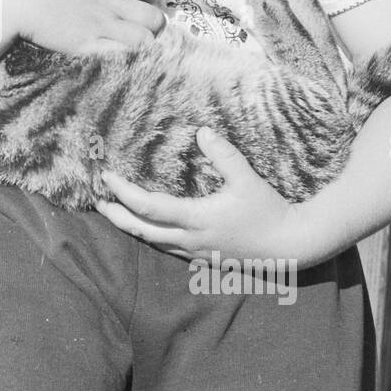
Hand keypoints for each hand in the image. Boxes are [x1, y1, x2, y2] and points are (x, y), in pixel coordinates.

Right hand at [5, 0, 166, 53]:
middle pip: (154, 15)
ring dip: (144, 42)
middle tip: (144, 28)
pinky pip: (121, 53)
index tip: (145, 2)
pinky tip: (120, 54)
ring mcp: (98, 24)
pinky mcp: (85, 44)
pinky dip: (127, 55)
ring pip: (144, 37)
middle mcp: (108, 1)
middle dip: (155, 24)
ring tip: (134, 44)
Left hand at [96, 127, 318, 265]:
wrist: (291, 247)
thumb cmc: (270, 211)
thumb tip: (202, 130)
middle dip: (117, 216)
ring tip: (117, 214)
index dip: (124, 192)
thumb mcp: (248, 179)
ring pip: (154, 243)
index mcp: (197, 219)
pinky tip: (149, 229)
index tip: (108, 177)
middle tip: (98, 203)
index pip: (149, 206)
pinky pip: (169, 250)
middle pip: (142, 231)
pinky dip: (153, 237)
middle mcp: (191, 240)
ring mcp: (197, 253)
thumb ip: (225, 155)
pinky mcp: (205, 259)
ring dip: (132, 228)